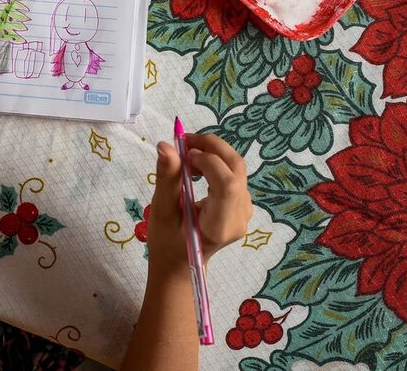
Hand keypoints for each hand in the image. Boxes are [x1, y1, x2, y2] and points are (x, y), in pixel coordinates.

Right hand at [146, 134, 251, 277]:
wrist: (181, 263)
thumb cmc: (168, 243)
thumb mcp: (162, 212)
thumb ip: (167, 178)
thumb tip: (166, 146)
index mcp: (220, 225)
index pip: (227, 185)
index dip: (208, 161)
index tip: (182, 153)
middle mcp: (239, 217)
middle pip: (236, 169)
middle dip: (212, 147)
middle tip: (183, 142)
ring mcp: (244, 211)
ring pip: (236, 168)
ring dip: (212, 153)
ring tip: (185, 158)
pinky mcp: (241, 205)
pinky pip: (233, 174)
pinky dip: (215, 162)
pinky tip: (195, 168)